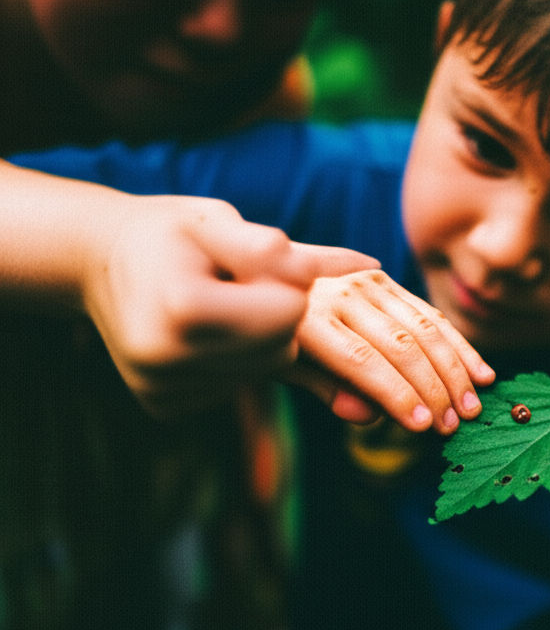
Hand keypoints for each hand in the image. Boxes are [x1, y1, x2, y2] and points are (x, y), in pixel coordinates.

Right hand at [82, 195, 378, 416]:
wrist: (99, 262)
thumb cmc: (170, 233)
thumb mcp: (222, 223)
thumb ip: (288, 251)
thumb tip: (371, 266)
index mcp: (183, 309)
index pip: (288, 314)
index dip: (289, 283)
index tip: (258, 261)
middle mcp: (166, 360)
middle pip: (280, 349)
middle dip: (277, 315)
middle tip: (237, 283)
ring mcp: (163, 390)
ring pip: (263, 370)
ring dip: (258, 338)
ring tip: (217, 304)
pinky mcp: (166, 406)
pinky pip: (237, 385)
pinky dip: (235, 358)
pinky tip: (204, 331)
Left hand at [291, 269, 494, 434]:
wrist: (260, 276)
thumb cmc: (272, 334)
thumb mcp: (282, 364)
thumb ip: (323, 386)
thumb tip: (366, 416)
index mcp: (308, 318)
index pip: (362, 361)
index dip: (396, 394)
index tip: (424, 425)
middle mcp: (342, 293)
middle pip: (400, 345)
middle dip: (433, 388)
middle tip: (454, 425)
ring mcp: (366, 282)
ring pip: (424, 328)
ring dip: (455, 370)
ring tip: (472, 406)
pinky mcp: (382, 280)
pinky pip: (429, 315)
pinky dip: (459, 346)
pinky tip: (481, 373)